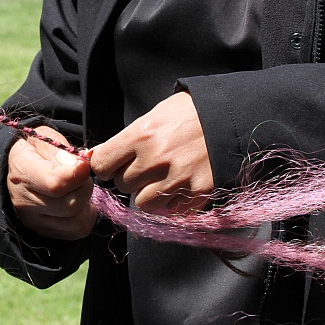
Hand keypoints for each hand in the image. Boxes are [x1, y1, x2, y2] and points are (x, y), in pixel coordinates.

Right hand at [7, 126, 96, 239]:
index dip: (78, 175)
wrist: (16, 165)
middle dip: (85, 188)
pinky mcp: (43, 231)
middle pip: (69, 206)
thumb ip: (61, 150)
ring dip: (87, 204)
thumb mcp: (44, 137)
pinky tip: (79, 203)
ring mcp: (32, 220)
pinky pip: (77, 231)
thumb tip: (78, 167)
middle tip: (82, 175)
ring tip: (80, 188)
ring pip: (76, 222)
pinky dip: (85, 217)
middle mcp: (23, 200)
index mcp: (21, 171)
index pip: (55, 184)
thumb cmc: (34, 148)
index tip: (84, 164)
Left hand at [88, 92, 213, 213]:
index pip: (101, 165)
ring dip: (149, 194)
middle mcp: (156, 158)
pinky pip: (170, 211)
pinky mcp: (198, 192)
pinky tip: (181, 185)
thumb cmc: (188, 114)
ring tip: (163, 178)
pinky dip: (173, 203)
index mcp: (141, 135)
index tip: (115, 164)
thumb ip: (123, 140)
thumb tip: (92, 157)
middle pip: (122, 184)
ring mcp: (177, 178)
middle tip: (147, 166)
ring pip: (142, 203)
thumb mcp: (152, 116)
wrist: (231, 118)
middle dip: (131, 177)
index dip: (106, 166)